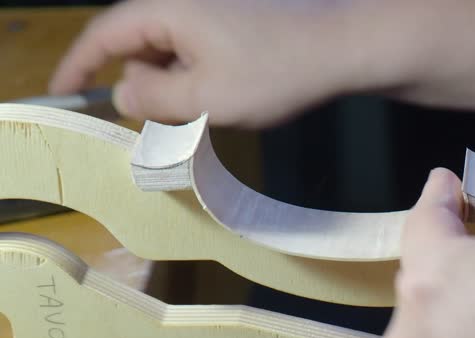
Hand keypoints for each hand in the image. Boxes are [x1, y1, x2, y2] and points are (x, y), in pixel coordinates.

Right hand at [49, 0, 389, 126]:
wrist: (345, 47)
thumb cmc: (275, 72)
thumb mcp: (205, 99)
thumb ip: (154, 100)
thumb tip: (124, 94)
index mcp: (167, 9)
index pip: (104, 35)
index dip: (78, 65)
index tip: (63, 92)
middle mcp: (184, 0)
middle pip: (140, 43)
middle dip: (144, 84)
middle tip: (168, 121)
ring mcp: (214, 8)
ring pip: (172, 50)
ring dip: (177, 84)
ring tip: (211, 109)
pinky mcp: (237, 19)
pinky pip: (200, 48)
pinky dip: (200, 75)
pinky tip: (231, 95)